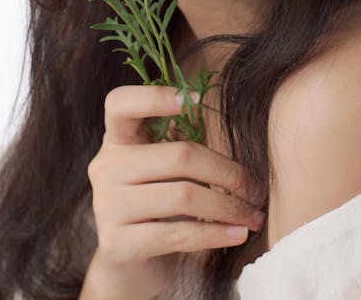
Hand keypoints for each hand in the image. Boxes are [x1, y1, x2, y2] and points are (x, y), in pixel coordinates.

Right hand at [86, 84, 265, 299]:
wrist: (132, 264)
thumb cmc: (158, 205)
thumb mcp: (165, 168)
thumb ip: (182, 141)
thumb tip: (225, 117)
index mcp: (117, 140)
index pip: (120, 104)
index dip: (155, 96)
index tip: (198, 99)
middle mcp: (106, 166)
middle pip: (179, 155)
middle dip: (228, 173)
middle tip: (255, 189)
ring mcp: (107, 204)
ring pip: (184, 195)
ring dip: (229, 206)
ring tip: (253, 215)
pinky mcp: (116, 242)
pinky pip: (179, 233)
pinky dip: (216, 233)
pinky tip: (237, 233)